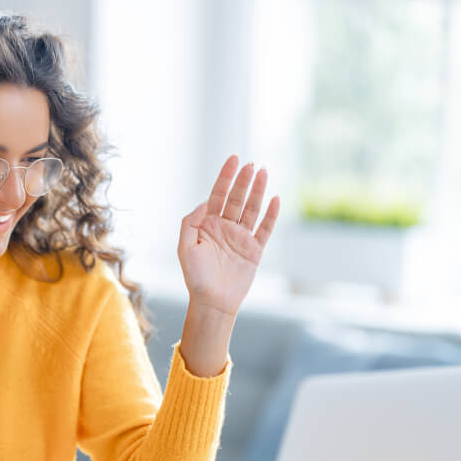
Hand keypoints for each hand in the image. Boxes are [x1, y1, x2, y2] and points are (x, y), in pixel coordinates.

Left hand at [178, 156, 279, 315]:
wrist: (212, 301)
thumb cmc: (195, 276)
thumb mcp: (185, 247)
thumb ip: (191, 222)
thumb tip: (205, 203)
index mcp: (207, 225)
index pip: (218, 195)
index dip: (225, 177)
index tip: (234, 158)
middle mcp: (225, 228)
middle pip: (236, 198)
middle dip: (243, 180)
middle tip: (252, 164)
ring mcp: (241, 238)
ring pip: (252, 209)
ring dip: (258, 191)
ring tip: (263, 172)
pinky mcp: (254, 250)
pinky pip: (265, 229)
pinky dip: (271, 214)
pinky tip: (275, 199)